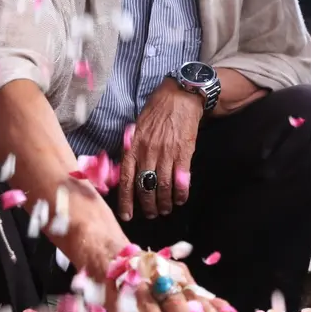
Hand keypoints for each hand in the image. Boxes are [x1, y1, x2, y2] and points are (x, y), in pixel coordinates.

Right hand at [76, 237, 227, 311]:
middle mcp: (156, 277)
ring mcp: (133, 281)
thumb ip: (198, 299)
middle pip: (171, 294)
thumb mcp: (174, 282)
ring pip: (146, 300)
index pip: (193, 292)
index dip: (206, 307)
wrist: (109, 250)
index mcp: (174, 276)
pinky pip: (116, 307)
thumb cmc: (149, 275)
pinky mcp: (111, 288)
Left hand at [118, 81, 202, 219]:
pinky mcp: (184, 152)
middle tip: (151, 214)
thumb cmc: (156, 111)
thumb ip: (132, 150)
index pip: (126, 179)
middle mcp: (148, 152)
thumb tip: (126, 172)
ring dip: (164, 203)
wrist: (180, 96)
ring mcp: (167, 153)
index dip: (126, 200)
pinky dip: (181, 193)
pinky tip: (181, 199)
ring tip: (166, 209)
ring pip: (162, 187)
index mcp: (133, 147)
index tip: (127, 215)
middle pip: (145, 187)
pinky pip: (182, 179)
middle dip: (148, 206)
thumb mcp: (137, 128)